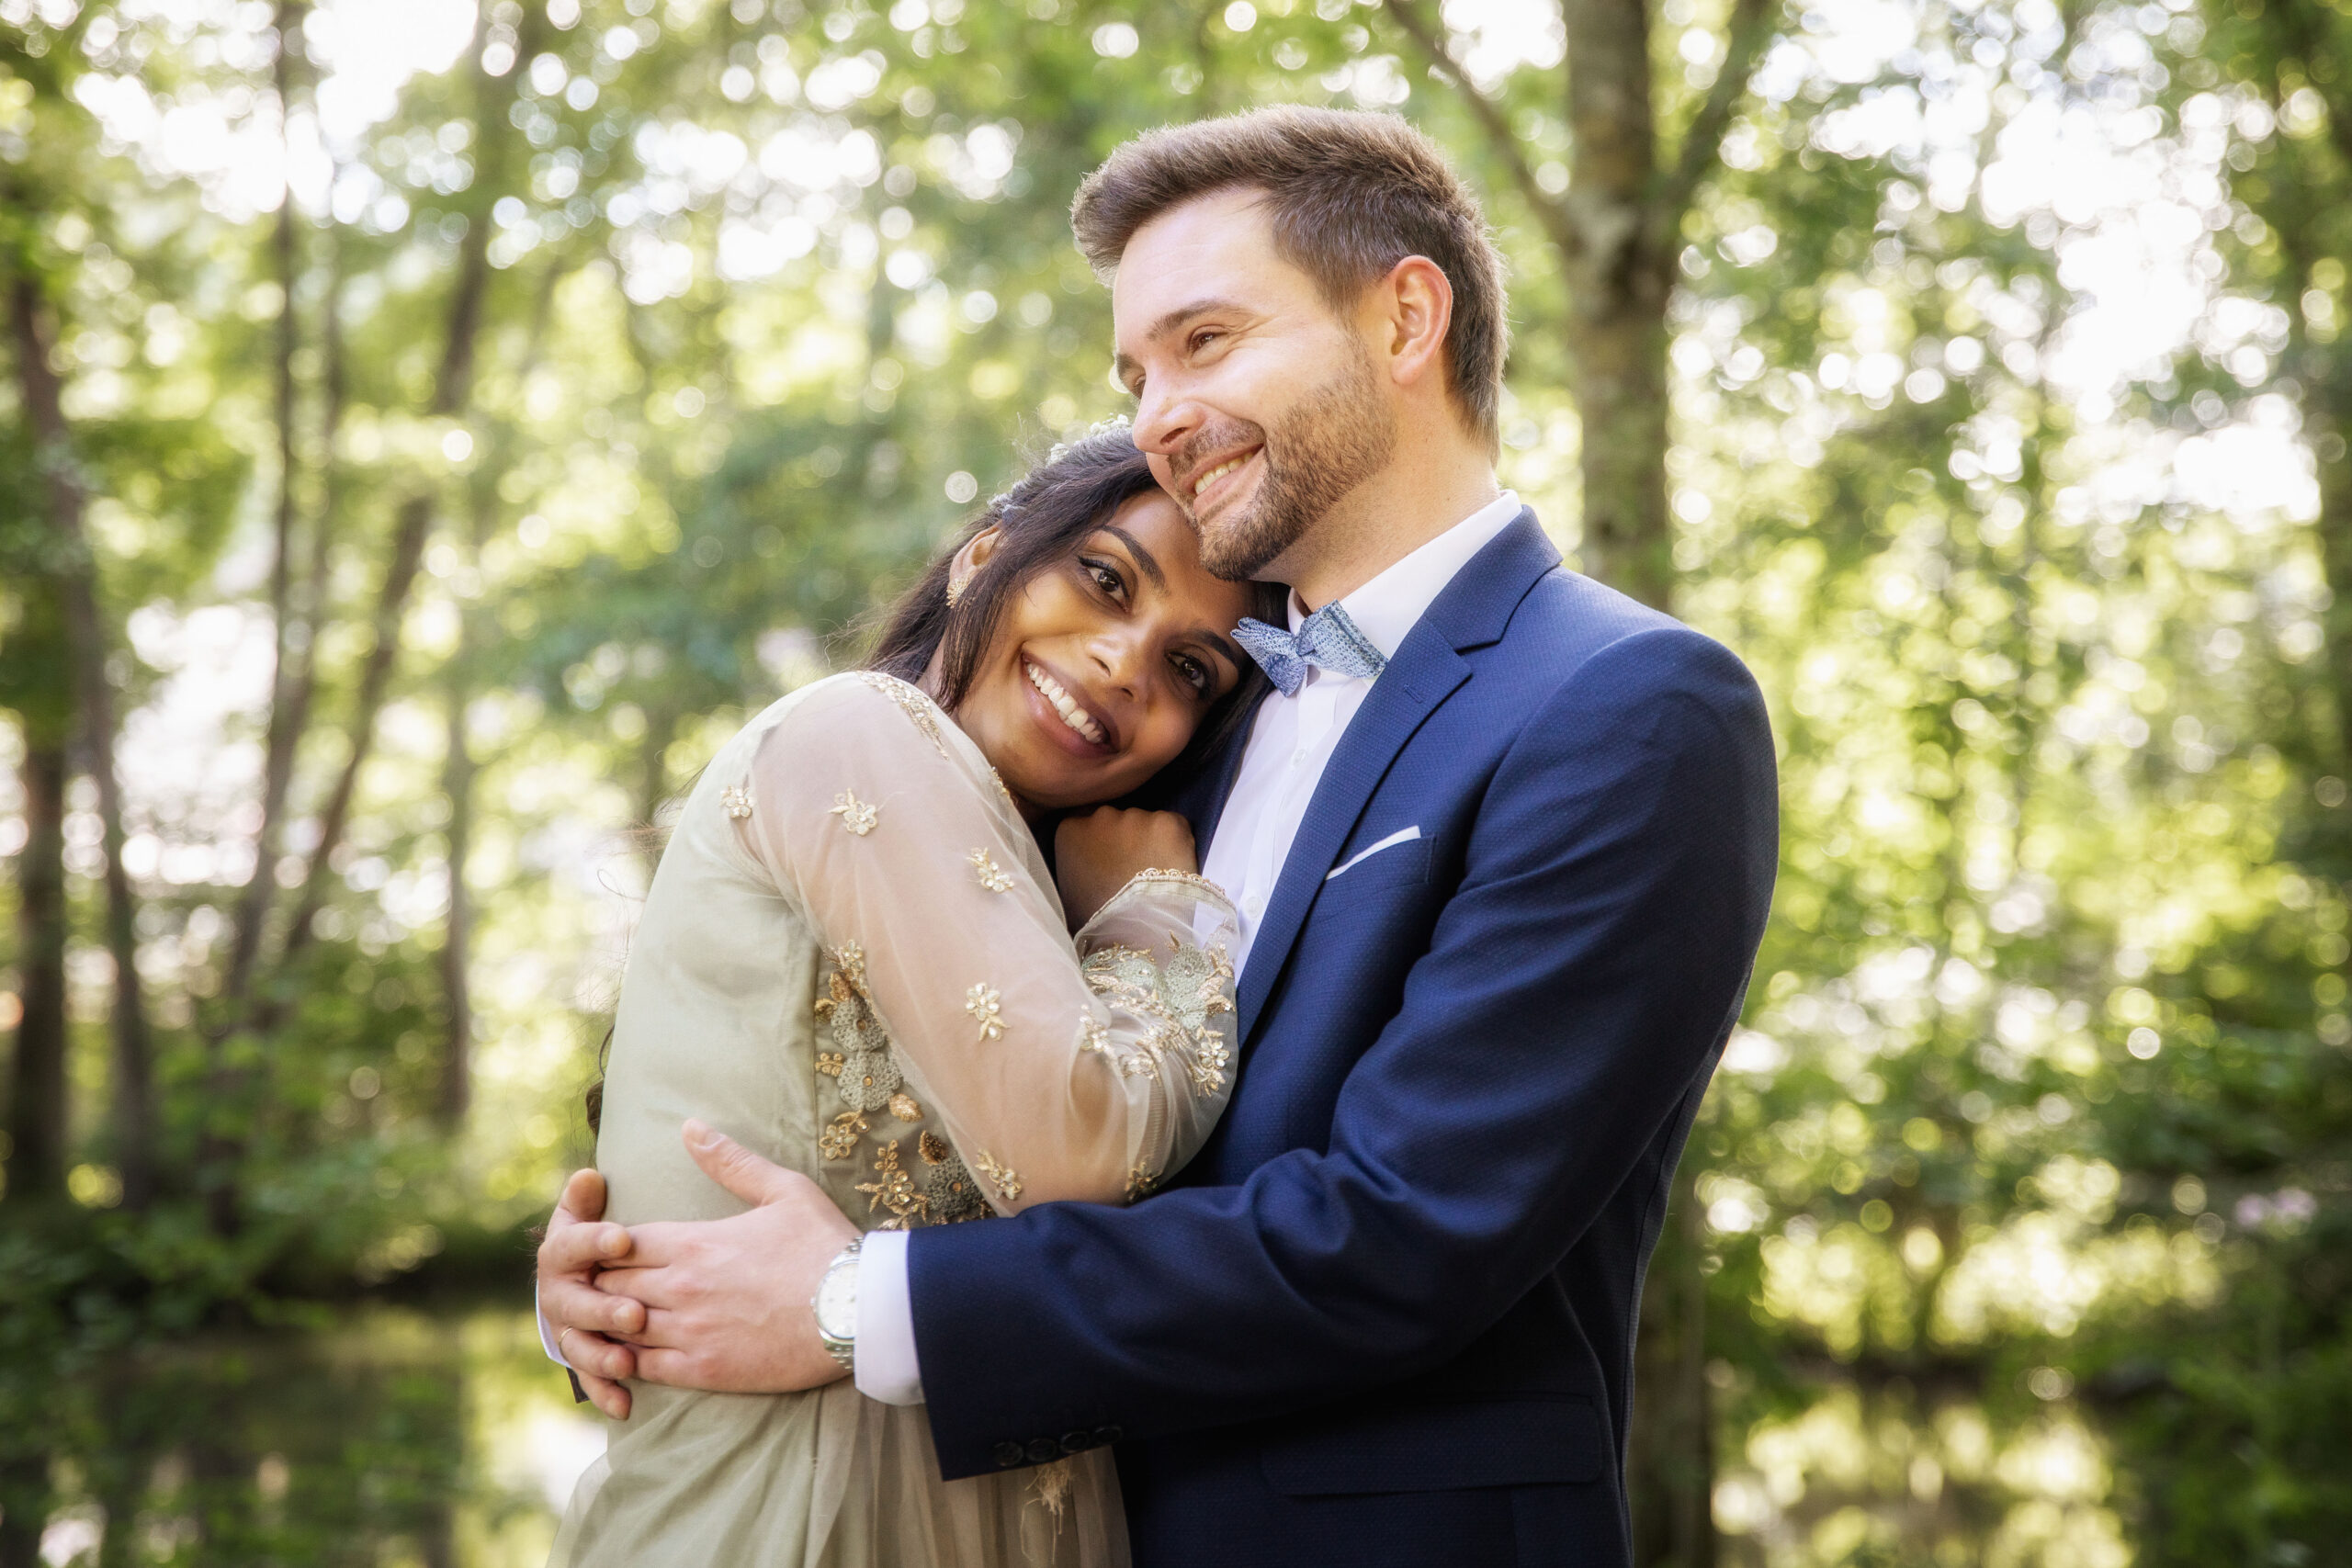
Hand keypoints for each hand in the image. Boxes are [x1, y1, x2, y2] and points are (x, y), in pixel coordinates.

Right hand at [536, 1168, 643, 1418]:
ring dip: (601, 1356)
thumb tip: (588, 1177)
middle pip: (574, 1304)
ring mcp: (570, 1330)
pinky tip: (626, 1404)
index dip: (593, 1240)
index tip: (623, 1237)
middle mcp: (559, 1294)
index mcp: (562, 1253)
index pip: (571, 1244)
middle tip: (635, 1313)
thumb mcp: (595, 1212)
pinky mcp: (585, 1359)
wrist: (592, 1276)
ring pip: (579, 1346)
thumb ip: (588, 1199)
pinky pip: (591, 1380)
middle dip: (603, 1309)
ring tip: (627, 1363)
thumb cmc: (606, 1238)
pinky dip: (606, 1393)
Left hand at [591, 1119, 860, 1393]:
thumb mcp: (785, 1190)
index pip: (619, 1243)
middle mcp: (681, 1287)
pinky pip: (643, 1368)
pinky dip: (625, 1362)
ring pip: (620, 1327)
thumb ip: (731, 1160)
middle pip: (610, 1285)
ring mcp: (690, 1331)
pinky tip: (628, 1357)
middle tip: (599, 1286)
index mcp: (694, 1242)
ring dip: (610, 1322)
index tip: (607, 1250)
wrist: (859, 1310)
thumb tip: (690, 1127)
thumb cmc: (825, 1246)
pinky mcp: (704, 1369)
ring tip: (609, 1321)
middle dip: (602, 1283)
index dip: (606, 1246)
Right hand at [1055, 806, 1196, 926]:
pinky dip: (1178, 844)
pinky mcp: (1168, 823)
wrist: (1133, 937)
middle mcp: (1100, 815)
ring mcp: (1135, 816)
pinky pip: (1176, 826)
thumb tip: (1088, 862)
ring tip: (1155, 877)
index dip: (1104, 844)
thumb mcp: (1068, 890)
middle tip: (1135, 873)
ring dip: (1153, 842)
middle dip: (1128, 840)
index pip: (1089, 823)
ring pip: (1148, 823)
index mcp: (1070, 828)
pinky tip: (1173, 869)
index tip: (1111, 863)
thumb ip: (1076, 863)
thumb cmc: (1097, 924)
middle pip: (1120, 819)